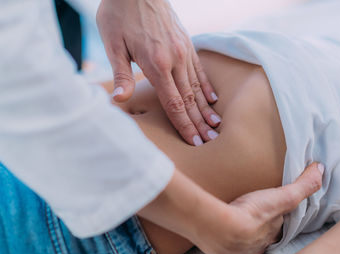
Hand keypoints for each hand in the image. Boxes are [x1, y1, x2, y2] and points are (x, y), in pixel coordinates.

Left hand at [97, 0, 220, 145]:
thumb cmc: (120, 14)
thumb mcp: (113, 44)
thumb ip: (121, 74)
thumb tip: (121, 100)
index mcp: (156, 64)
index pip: (174, 103)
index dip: (184, 125)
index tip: (195, 141)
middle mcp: (175, 60)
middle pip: (189, 99)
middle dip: (199, 123)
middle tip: (210, 140)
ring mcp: (184, 51)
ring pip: (197, 87)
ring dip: (206, 108)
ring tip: (216, 125)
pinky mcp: (187, 44)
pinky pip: (200, 69)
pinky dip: (206, 86)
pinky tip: (213, 99)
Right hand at [195, 162, 324, 253]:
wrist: (222, 228)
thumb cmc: (253, 213)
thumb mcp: (283, 197)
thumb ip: (302, 185)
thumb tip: (321, 169)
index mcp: (271, 234)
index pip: (277, 226)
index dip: (277, 217)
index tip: (274, 208)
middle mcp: (256, 245)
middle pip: (260, 234)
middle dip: (259, 226)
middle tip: (253, 213)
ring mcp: (237, 249)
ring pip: (242, 240)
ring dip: (241, 230)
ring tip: (235, 218)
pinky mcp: (219, 248)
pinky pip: (224, 242)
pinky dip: (223, 234)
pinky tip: (219, 226)